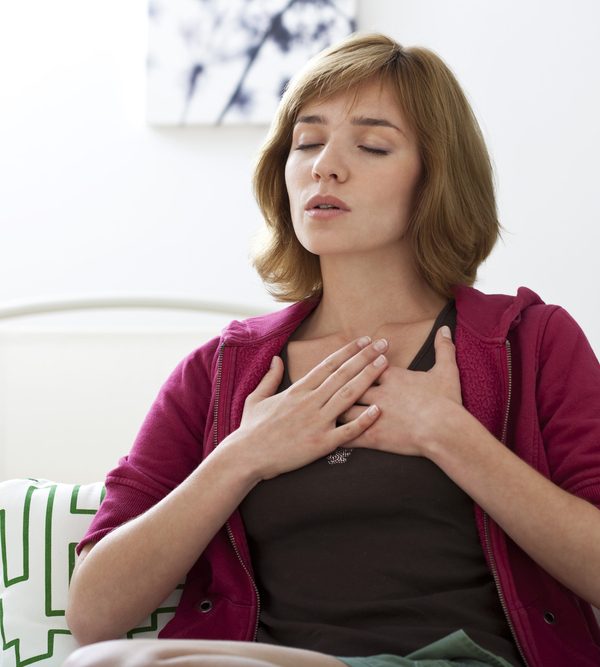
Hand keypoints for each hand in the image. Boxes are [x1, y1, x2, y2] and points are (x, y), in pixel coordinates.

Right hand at [233, 337, 388, 479]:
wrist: (246, 457)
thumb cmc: (251, 429)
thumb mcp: (256, 398)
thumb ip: (270, 377)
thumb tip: (275, 359)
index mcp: (297, 390)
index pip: (328, 364)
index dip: (348, 351)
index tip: (364, 340)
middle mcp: (309, 402)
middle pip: (342, 375)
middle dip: (364, 358)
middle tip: (384, 344)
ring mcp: (316, 422)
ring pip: (348, 396)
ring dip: (368, 378)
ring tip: (384, 365)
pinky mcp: (320, 444)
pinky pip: (347, 431)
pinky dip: (363, 420)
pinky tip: (378, 410)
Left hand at [338, 326, 462, 456]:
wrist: (445, 430)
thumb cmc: (446, 401)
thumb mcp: (447, 371)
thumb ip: (443, 348)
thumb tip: (444, 328)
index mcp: (392, 376)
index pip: (366, 365)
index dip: (357, 363)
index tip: (349, 362)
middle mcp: (378, 393)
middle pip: (349, 385)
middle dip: (338, 384)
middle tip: (325, 384)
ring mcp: (373, 414)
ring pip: (343, 409)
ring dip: (333, 408)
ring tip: (322, 409)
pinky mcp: (373, 436)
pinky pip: (348, 435)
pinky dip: (337, 435)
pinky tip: (327, 436)